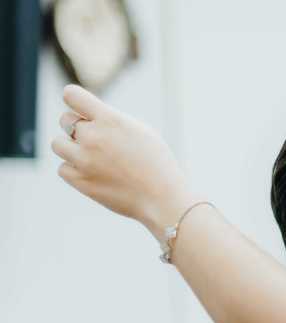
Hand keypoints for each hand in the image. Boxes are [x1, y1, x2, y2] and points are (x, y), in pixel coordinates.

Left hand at [52, 85, 196, 236]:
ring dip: (71, 148)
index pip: (71, 95)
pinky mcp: (80, 181)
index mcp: (110, 120)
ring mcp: (84, 160)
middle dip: (78, 127)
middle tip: (99, 141)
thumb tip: (88, 116)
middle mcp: (93, 137)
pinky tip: (94, 174)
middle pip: (65, 120)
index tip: (84, 110)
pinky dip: (75, 170)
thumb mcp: (141, 131)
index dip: (75, 101)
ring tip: (92, 157)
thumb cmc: (157, 164)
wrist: (163, 199)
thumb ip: (111, 120)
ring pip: (58, 144)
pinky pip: (63, 168)